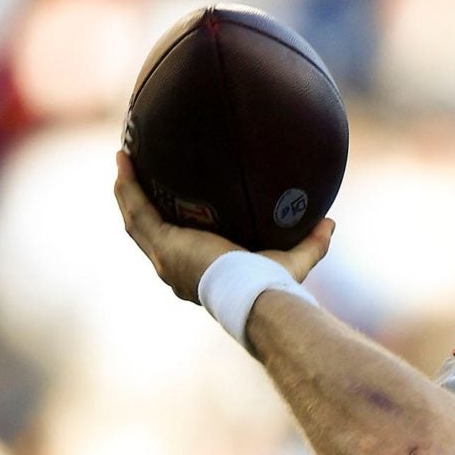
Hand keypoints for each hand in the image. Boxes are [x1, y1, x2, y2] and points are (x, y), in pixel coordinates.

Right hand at [113, 150, 334, 304]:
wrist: (256, 295)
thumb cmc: (272, 286)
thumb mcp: (294, 259)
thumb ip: (312, 242)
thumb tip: (330, 222)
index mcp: (196, 270)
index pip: (175, 244)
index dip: (166, 223)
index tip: (167, 198)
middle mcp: (173, 267)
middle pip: (146, 230)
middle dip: (138, 201)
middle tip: (135, 171)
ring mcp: (164, 258)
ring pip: (134, 219)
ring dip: (126, 189)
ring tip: (123, 158)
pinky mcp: (162, 245)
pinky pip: (137, 208)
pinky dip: (128, 185)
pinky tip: (124, 159)